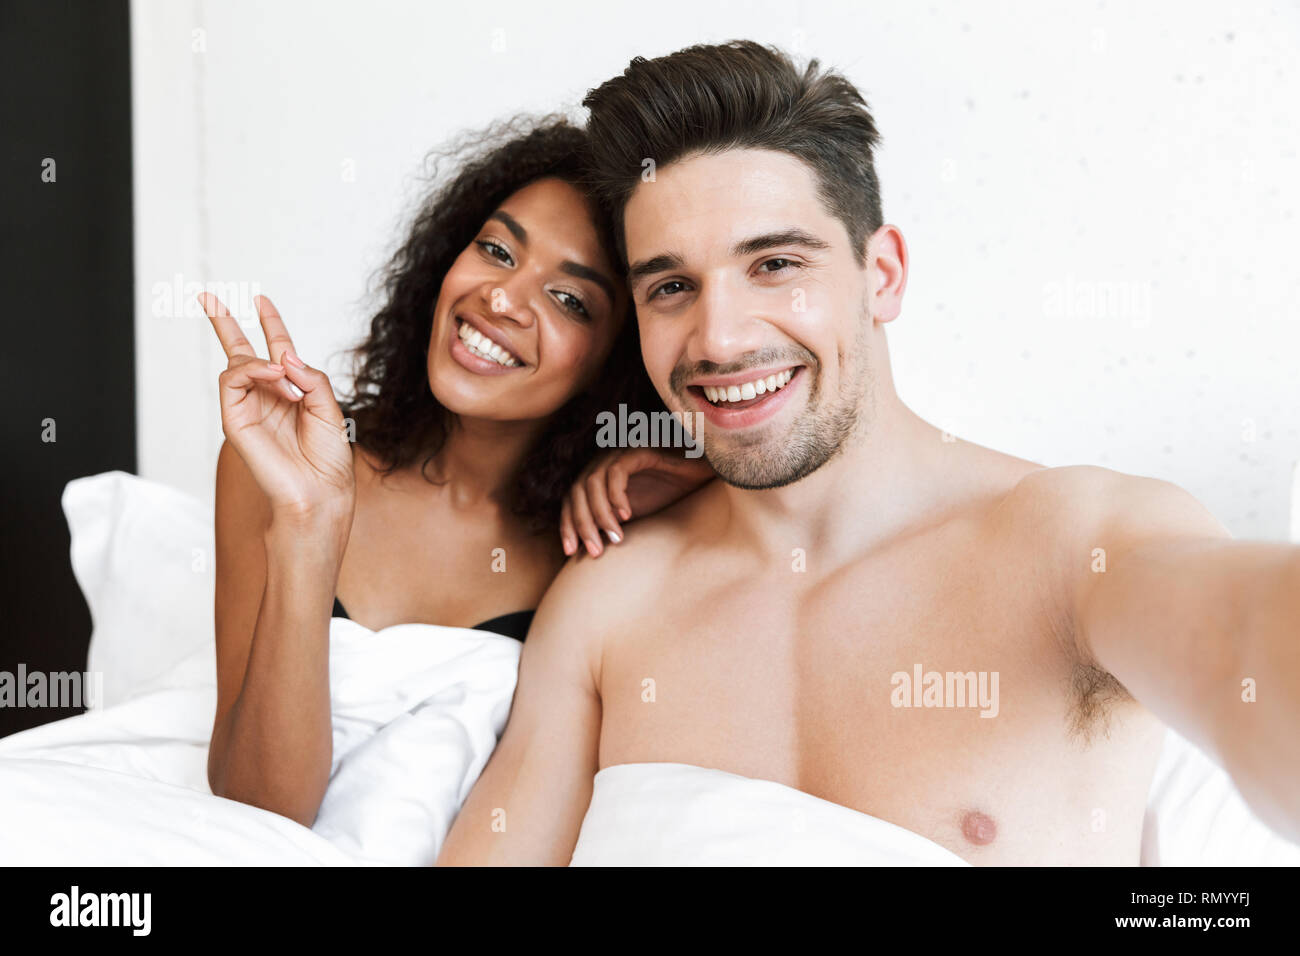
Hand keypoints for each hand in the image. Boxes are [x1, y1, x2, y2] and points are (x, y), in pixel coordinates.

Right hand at [200, 292, 354, 518]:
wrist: (320, 491)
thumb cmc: (328, 458)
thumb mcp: (330, 409)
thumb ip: (311, 377)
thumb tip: (284, 355)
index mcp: (291, 392)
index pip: (277, 351)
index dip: (271, 324)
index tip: (262, 300)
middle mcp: (267, 397)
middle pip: (240, 352)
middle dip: (224, 323)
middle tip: (208, 296)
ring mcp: (248, 408)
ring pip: (238, 363)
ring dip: (263, 362)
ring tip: (285, 380)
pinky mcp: (234, 420)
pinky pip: (231, 380)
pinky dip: (251, 370)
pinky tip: (274, 376)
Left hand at [559, 447, 713, 556]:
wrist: (697, 477)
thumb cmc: (665, 495)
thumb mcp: (632, 516)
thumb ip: (609, 526)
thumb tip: (588, 552)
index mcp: (595, 478)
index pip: (569, 501)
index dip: (567, 525)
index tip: (571, 552)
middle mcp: (601, 463)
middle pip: (576, 493)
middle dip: (583, 525)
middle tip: (595, 551)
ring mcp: (617, 455)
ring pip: (592, 483)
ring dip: (601, 514)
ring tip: (616, 538)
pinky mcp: (636, 451)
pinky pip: (617, 472)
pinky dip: (617, 496)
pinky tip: (628, 516)